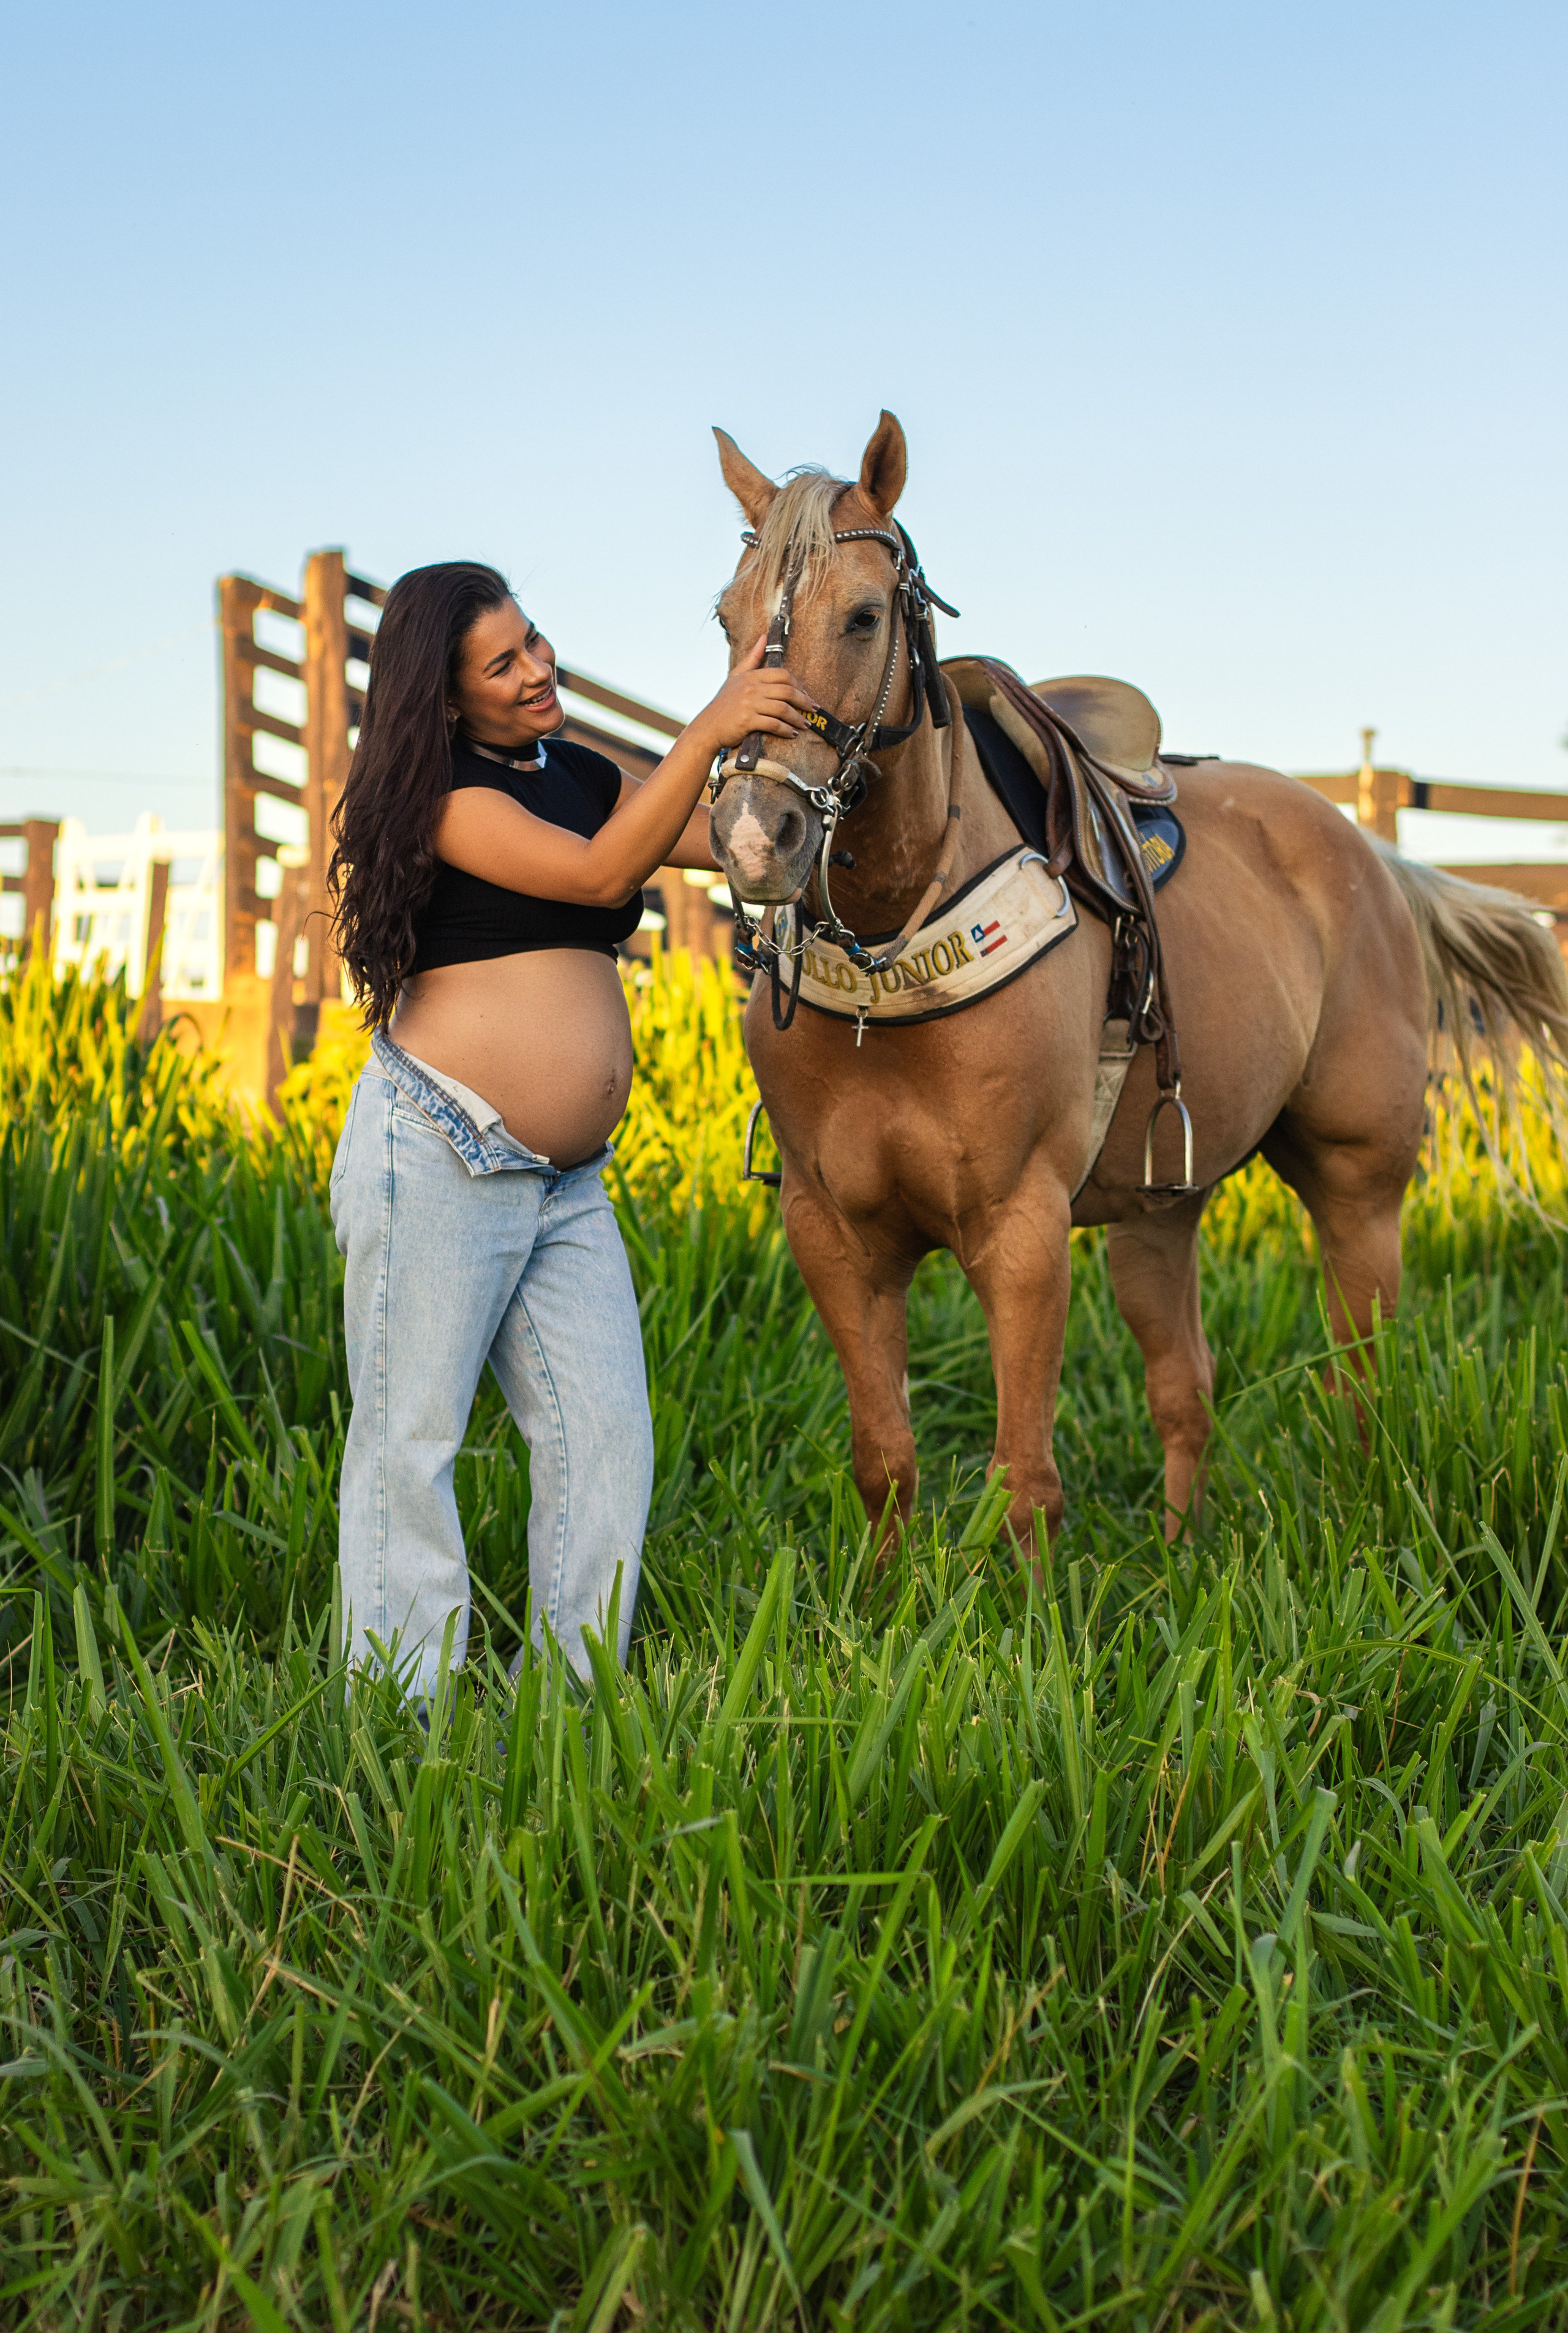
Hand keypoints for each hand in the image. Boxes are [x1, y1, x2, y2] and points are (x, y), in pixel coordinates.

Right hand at [689, 633, 816, 756]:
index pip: (783, 674)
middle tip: (812, 709)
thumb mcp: (736, 676)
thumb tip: (764, 637)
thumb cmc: (724, 703)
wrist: (708, 727)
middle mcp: (751, 688)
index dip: (798, 685)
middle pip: (787, 691)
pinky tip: (792, 734)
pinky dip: (786, 730)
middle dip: (804, 701)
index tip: (805, 694)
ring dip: (798, 718)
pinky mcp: (748, 721)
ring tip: (806, 724)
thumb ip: (752, 657)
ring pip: (783, 709)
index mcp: (751, 676)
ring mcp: (749, 704)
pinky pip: (774, 724)